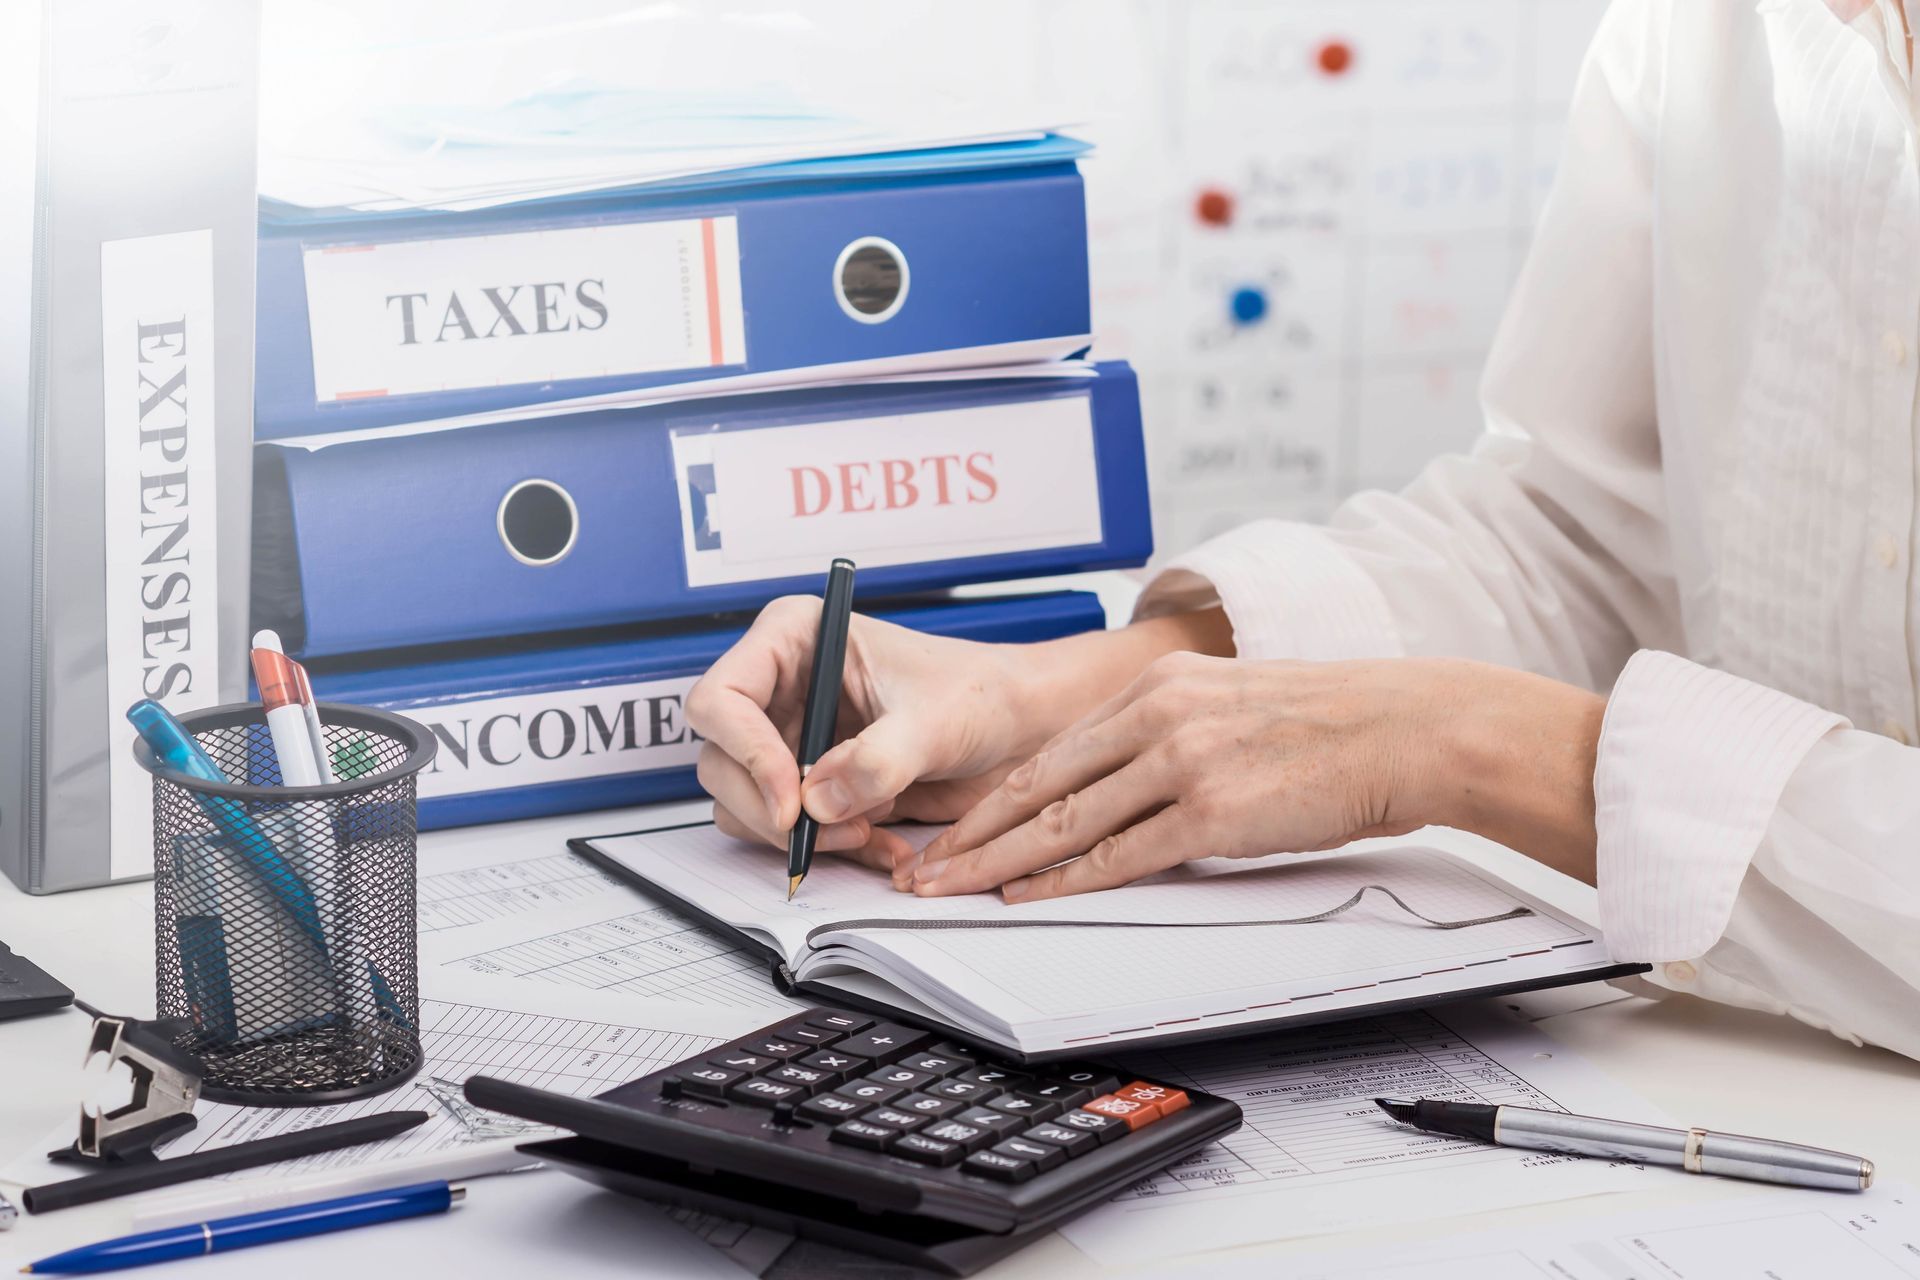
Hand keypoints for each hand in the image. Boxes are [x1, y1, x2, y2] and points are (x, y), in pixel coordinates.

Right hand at [684, 600, 1237, 874]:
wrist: (1025, 731)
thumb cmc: (984, 692)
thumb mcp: (934, 719)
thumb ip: (876, 759)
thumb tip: (818, 801)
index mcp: (796, 639)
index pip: (721, 698)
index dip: (745, 753)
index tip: (791, 796)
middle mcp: (783, 688)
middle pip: (720, 760)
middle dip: (768, 806)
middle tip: (821, 831)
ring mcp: (793, 739)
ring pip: (744, 803)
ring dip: (798, 833)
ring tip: (863, 831)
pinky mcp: (813, 784)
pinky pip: (788, 830)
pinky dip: (826, 847)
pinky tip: (879, 843)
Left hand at [905, 652, 1606, 900]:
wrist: (1401, 728)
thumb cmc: (1324, 725)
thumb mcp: (1225, 705)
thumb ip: (1163, 737)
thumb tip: (1111, 792)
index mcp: (1153, 685)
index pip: (1049, 751)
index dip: (988, 795)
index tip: (946, 825)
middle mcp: (1156, 714)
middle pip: (1038, 785)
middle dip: (969, 833)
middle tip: (919, 867)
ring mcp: (1182, 760)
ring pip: (1065, 821)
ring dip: (998, 863)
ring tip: (952, 890)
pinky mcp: (1213, 810)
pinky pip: (1122, 853)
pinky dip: (1067, 878)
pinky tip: (1029, 895)